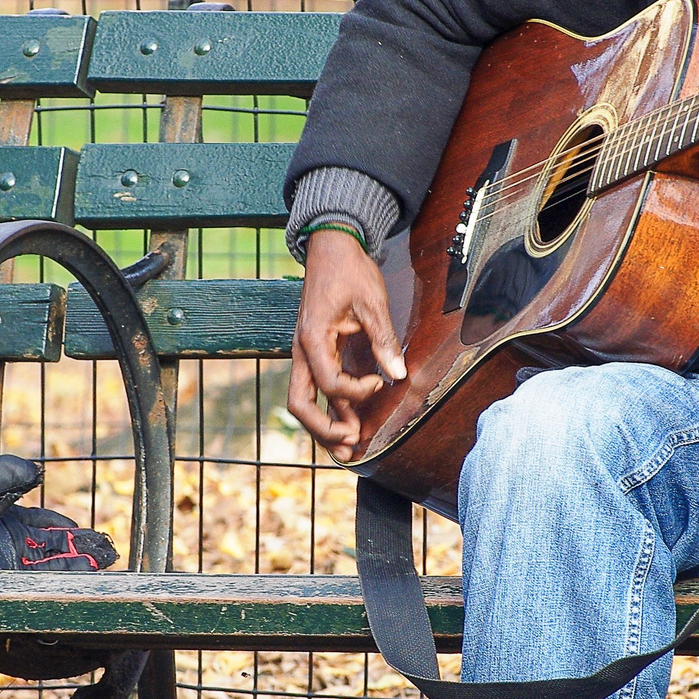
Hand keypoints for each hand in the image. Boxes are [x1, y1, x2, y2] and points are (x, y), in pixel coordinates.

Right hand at [287, 229, 406, 461]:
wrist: (331, 248)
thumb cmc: (349, 270)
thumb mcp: (371, 301)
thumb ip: (382, 338)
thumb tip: (398, 374)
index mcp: (312, 338)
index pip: (328, 381)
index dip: (355, 391)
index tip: (380, 381)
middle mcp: (303, 351)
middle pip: (300, 403)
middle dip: (323, 429)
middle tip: (351, 444)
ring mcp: (306, 354)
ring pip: (304, 402)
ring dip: (325, 427)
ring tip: (349, 450)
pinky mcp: (315, 354)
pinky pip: (317, 389)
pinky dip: (331, 409)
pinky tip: (348, 425)